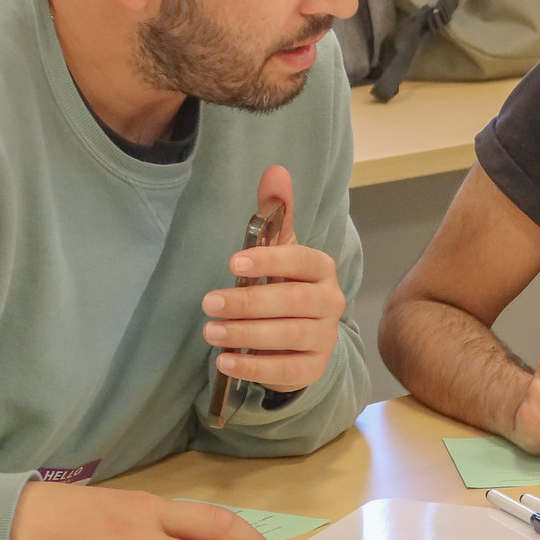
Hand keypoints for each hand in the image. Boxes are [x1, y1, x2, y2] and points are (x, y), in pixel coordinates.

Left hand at [201, 166, 344, 391]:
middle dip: (249, 302)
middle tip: (209, 302)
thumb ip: (277, 212)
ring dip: (246, 334)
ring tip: (211, 332)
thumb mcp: (280, 250)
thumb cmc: (286, 286)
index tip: (233, 262)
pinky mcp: (312, 367)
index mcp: (321, 270)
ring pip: (290, 336)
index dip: (271, 260)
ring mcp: (325, 337)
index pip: (304, 261)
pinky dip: (254, 368)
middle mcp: (330, 302)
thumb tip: (274, 169)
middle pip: (294, 302)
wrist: (304, 339)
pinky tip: (225, 362)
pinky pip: (287, 370)